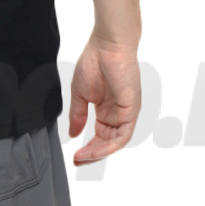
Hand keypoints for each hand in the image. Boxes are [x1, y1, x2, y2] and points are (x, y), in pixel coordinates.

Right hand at [68, 32, 140, 164]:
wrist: (107, 45)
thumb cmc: (94, 61)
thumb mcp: (80, 92)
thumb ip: (77, 114)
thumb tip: (73, 133)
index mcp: (106, 109)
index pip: (99, 135)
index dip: (87, 147)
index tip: (75, 155)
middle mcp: (117, 114)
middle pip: (107, 142)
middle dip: (92, 154)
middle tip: (78, 160)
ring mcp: (125, 113)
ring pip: (115, 142)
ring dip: (99, 152)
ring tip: (84, 157)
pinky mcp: (131, 110)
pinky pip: (123, 134)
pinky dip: (110, 144)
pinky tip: (95, 148)